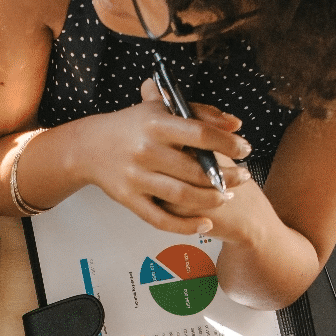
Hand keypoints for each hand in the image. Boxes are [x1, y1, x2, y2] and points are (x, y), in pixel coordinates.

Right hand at [72, 85, 251, 234]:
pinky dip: (185, 226)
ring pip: (183, 196)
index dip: (228, 144)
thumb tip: (236, 125)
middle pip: (195, 170)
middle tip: (244, 177)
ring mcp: (136, 178)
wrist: (89, 146)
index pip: (201, 134)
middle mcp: (146, 150)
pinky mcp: (129, 200)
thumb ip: (200, 113)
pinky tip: (205, 224)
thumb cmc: (133, 125)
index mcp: (156, 123)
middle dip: (226, 176)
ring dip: (211, 200)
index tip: (245, 149)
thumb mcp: (161, 109)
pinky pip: (161, 219)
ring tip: (227, 196)